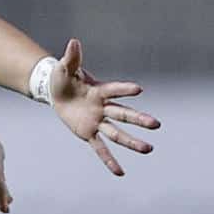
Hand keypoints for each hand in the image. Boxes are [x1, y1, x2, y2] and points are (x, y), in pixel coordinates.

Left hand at [47, 39, 159, 175]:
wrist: (57, 92)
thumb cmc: (64, 78)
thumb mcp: (65, 68)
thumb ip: (71, 58)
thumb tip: (73, 42)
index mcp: (99, 90)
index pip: (114, 90)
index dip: (124, 89)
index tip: (138, 89)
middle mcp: (103, 107)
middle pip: (123, 114)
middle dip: (138, 119)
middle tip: (156, 124)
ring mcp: (97, 121)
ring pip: (116, 133)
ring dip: (131, 141)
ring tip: (148, 149)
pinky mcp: (88, 133)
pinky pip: (100, 148)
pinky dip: (109, 160)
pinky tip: (120, 172)